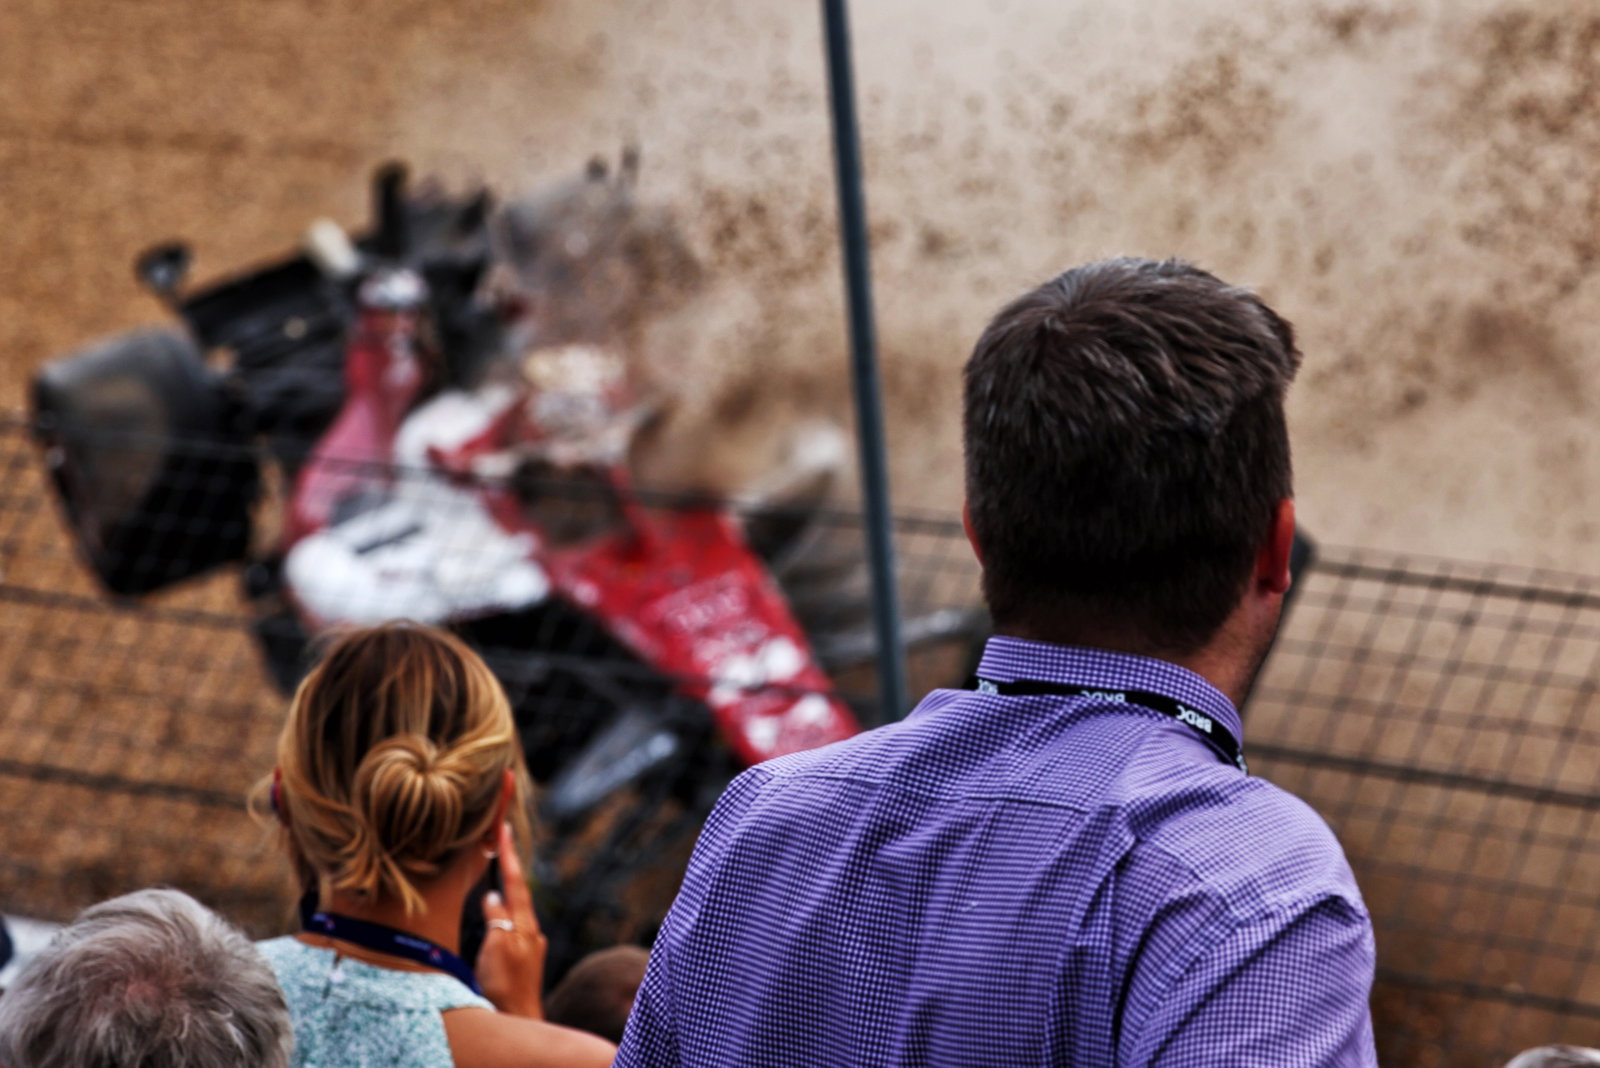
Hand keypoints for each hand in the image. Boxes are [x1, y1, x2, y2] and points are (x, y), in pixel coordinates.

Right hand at [476, 820, 546, 1018]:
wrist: (518, 1017)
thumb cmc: (504, 985)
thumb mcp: (497, 949)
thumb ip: (496, 920)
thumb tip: (493, 896)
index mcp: (525, 924)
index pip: (515, 882)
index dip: (509, 855)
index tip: (504, 829)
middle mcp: (530, 930)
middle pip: (518, 891)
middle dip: (509, 866)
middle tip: (500, 838)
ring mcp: (528, 944)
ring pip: (515, 908)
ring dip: (506, 887)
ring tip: (497, 866)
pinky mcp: (522, 957)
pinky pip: (511, 924)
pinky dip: (503, 911)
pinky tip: (497, 911)